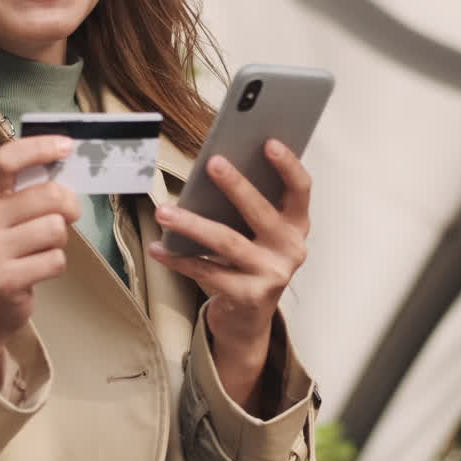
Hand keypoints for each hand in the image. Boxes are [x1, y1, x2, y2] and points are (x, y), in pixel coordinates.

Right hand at [0, 136, 79, 376]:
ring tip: (43, 246)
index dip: (39, 147)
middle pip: (48, 196)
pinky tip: (38, 268)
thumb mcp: (10, 213)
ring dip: (60, 239)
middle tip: (66, 215)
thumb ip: (32, 188)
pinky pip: (55, 260)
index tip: (67, 146)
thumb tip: (68, 160)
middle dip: (68, 205)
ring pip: (55, 228)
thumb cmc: (9, 247)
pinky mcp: (4, 279)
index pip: (6, 159)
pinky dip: (56, 263)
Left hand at [148, 139, 311, 412]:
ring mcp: (272, 274)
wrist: (248, 317)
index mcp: (297, 225)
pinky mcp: (249, 297)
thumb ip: (249, 204)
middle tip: (212, 163)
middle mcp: (291, 249)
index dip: (288, 166)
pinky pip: (208, 272)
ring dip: (193, 224)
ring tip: (164, 211)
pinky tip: (159, 248)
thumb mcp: (258, 232)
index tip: (269, 143)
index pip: (301, 190)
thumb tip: (216, 167)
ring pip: (228, 243)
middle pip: (261, 212)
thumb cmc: (249, 259)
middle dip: (236, 186)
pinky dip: (179, 259)